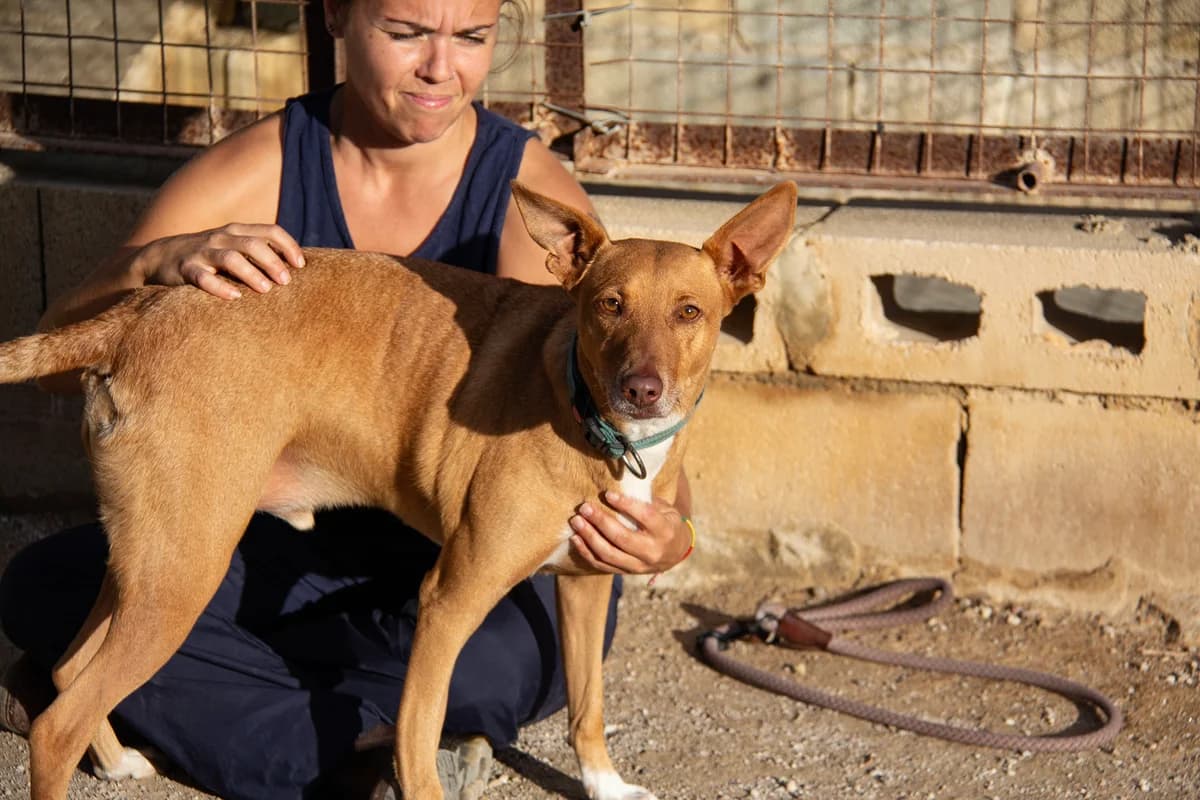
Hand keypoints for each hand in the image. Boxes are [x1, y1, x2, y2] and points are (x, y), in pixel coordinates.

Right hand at [137, 223, 304, 298]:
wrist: (159, 257)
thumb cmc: (208, 257)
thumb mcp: (233, 247)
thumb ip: (259, 252)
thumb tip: (295, 268)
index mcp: (237, 231)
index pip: (270, 231)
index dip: (288, 246)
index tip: (301, 265)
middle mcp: (222, 238)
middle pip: (253, 245)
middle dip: (273, 262)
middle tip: (287, 281)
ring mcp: (203, 252)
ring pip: (231, 258)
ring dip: (251, 273)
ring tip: (266, 290)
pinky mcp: (185, 269)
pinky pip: (203, 277)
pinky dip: (219, 287)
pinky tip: (234, 297)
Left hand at [568, 490, 692, 574]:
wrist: (676, 552)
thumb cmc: (666, 523)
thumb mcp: (665, 509)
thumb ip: (646, 500)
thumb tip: (619, 485)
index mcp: (665, 530)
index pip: (645, 516)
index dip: (625, 505)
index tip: (607, 494)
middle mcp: (652, 551)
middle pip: (622, 537)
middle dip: (600, 521)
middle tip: (585, 507)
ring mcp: (639, 565)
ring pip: (609, 554)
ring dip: (589, 537)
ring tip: (576, 521)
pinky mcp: (627, 572)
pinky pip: (602, 565)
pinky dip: (586, 552)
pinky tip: (575, 538)